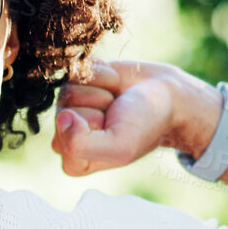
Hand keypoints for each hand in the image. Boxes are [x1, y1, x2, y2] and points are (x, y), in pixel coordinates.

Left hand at [50, 59, 216, 176]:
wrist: (167, 96)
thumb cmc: (145, 125)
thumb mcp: (119, 147)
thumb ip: (81, 144)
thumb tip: (60, 118)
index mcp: (74, 159)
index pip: (63, 139)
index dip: (92, 129)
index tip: (112, 131)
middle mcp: (66, 132)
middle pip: (63, 110)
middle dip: (98, 108)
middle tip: (117, 114)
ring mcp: (71, 104)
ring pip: (69, 88)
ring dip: (102, 91)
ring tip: (117, 100)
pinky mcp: (78, 80)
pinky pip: (79, 69)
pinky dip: (103, 73)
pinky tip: (115, 84)